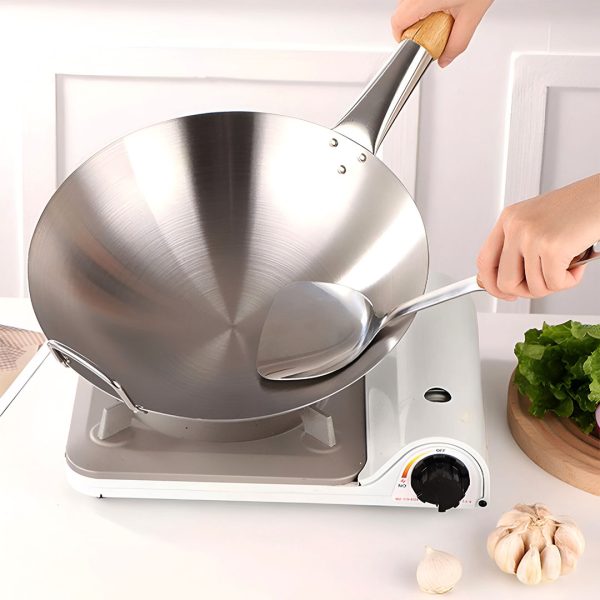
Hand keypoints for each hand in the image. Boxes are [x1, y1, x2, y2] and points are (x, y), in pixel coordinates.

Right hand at [391, 0, 493, 66]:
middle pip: (401, 11)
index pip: (398, 22)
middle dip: (411, 25)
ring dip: (417, 11)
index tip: (409, 42)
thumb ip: (457, 43)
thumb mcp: (472, 16)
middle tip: (427, 31)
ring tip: (438, 14)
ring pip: (408, 1)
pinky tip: (442, 2)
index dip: (400, 36)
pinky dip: (423, 1)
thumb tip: (445, 59)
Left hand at [477, 174, 599, 299]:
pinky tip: (577, 266)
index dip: (492, 284)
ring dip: (553, 286)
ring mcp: (531, 236)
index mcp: (509, 219)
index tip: (505, 293)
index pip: (483, 261)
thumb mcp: (538, 222)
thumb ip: (519, 247)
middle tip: (544, 284)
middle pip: (504, 281)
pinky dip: (568, 282)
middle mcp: (516, 226)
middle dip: (526, 292)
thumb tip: (505, 282)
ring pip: (532, 287)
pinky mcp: (552, 247)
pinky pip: (554, 284)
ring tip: (567, 268)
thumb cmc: (579, 209)